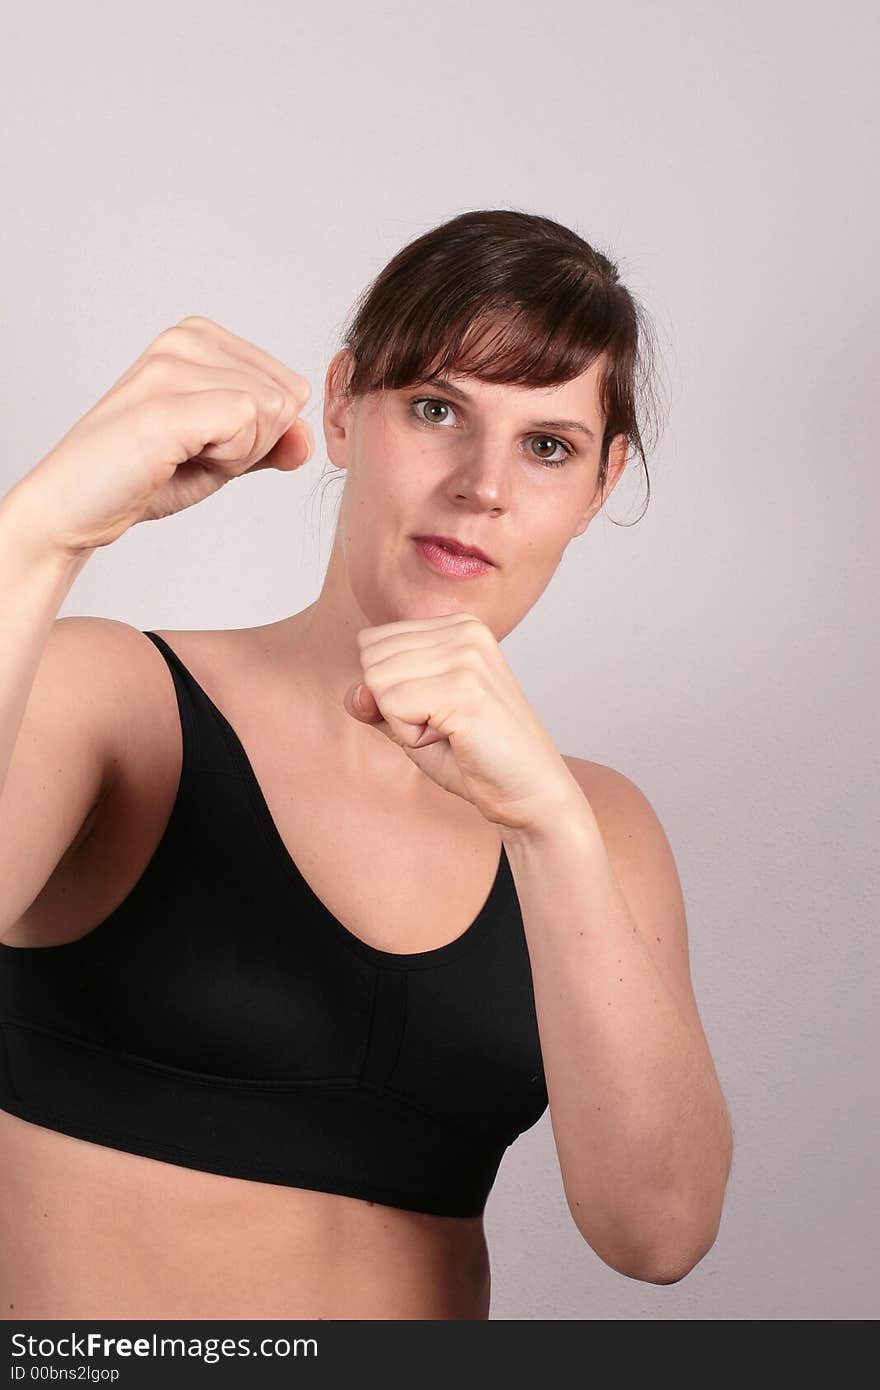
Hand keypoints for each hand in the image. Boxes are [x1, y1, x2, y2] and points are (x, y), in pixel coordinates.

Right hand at [8, 315, 313, 556]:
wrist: (76, 508)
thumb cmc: (141, 477)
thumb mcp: (222, 457)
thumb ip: (269, 443)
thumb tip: (308, 438)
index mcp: (199, 338)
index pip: (289, 387)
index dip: (262, 435)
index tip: (205, 444)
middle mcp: (186, 339)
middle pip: (286, 398)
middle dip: (253, 446)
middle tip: (190, 456)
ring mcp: (173, 365)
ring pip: (271, 413)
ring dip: (236, 455)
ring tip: (180, 457)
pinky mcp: (168, 401)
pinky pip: (249, 425)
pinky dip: (226, 460)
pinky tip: (178, 461)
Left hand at [344, 612, 579, 832]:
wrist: (530, 792)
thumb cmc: (476, 756)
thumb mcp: (412, 721)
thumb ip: (377, 700)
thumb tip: (354, 692)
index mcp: (458, 625)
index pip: (373, 642)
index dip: (391, 690)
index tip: (438, 711)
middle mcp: (464, 630)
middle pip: (371, 659)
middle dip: (394, 705)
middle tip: (443, 726)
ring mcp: (467, 656)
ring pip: (377, 683)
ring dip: (403, 723)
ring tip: (449, 732)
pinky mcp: (464, 688)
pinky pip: (393, 707)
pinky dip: (412, 737)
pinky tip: (452, 740)